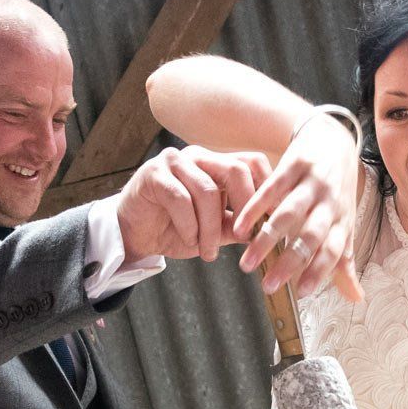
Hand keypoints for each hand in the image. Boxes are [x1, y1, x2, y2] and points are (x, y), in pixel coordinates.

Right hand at [116, 146, 270, 261]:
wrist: (134, 234)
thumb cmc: (174, 229)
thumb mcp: (214, 231)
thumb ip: (238, 226)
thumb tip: (268, 231)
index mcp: (217, 164)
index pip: (253, 163)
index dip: (267, 191)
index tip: (273, 221)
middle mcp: (199, 156)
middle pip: (236, 170)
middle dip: (244, 208)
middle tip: (245, 238)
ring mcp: (175, 161)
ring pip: (208, 190)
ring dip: (210, 228)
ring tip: (208, 252)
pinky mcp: (153, 173)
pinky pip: (180, 198)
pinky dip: (188, 225)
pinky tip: (188, 239)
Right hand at [233, 116, 363, 301]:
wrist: (333, 141)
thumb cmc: (336, 191)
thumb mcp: (344, 223)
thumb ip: (344, 262)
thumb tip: (355, 298)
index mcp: (342, 220)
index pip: (333, 251)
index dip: (319, 271)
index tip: (301, 292)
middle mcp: (329, 202)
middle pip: (311, 235)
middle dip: (290, 262)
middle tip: (268, 286)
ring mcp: (312, 182)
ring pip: (289, 214)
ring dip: (267, 240)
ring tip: (247, 262)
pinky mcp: (294, 164)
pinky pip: (272, 188)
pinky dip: (255, 208)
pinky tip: (240, 226)